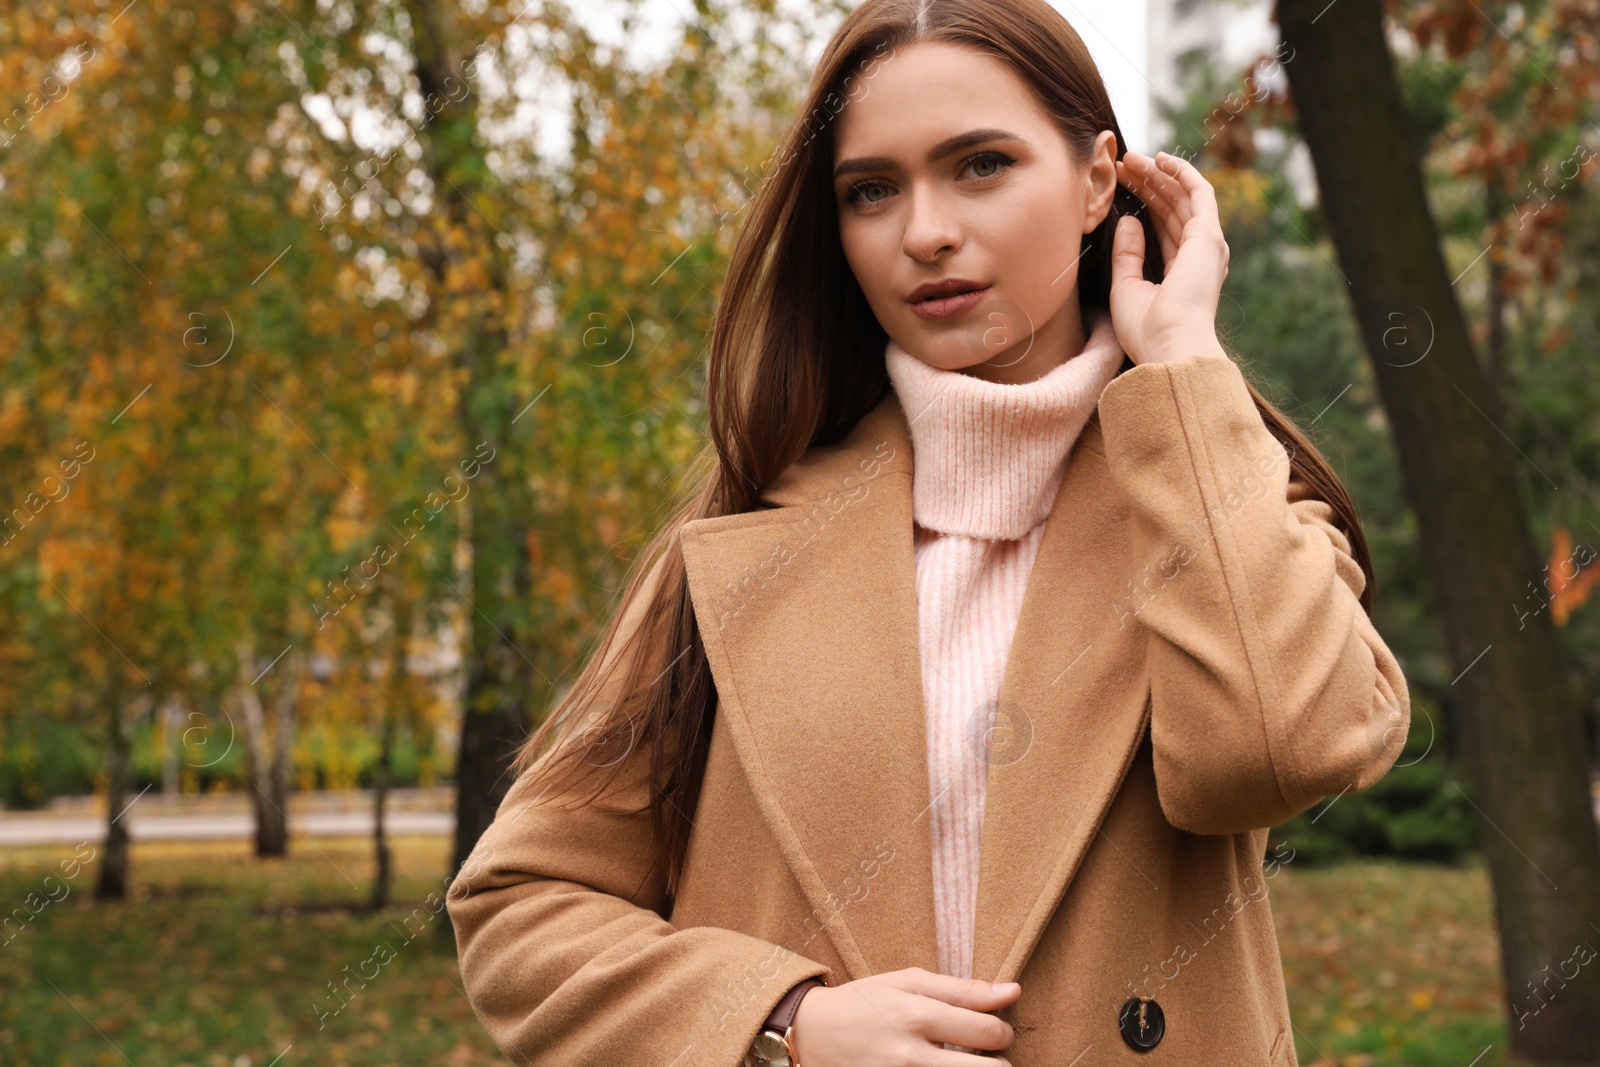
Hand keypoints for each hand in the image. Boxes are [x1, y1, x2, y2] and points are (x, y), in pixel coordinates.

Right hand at [788, 968, 1019, 1065]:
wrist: (813, 1034)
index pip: (988, 1031)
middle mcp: (912, 1055)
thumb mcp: (907, 982)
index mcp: (918, 1015)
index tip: (995, 1028)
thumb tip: (1012, 991)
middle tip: (986, 1052)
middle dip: (999, 1060)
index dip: (1003, 1031)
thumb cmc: (864, 1002)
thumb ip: (962, 989)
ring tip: (965, 1062)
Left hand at [1109, 150, 1230, 366]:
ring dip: (1158, 175)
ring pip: (1183, 197)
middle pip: (1172, 209)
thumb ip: (1127, 254)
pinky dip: (1182, 173)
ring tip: (1130, 159)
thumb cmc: (1146, 329)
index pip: (1164, 227)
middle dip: (1148, 184)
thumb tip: (1128, 220)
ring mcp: (1207, 245)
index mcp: (1183, 272)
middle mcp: (1199, 256)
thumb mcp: (1126, 287)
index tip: (1120, 186)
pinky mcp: (1208, 235)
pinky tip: (1160, 160)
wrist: (1169, 345)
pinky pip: (1198, 193)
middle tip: (1122, 166)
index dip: (1144, 203)